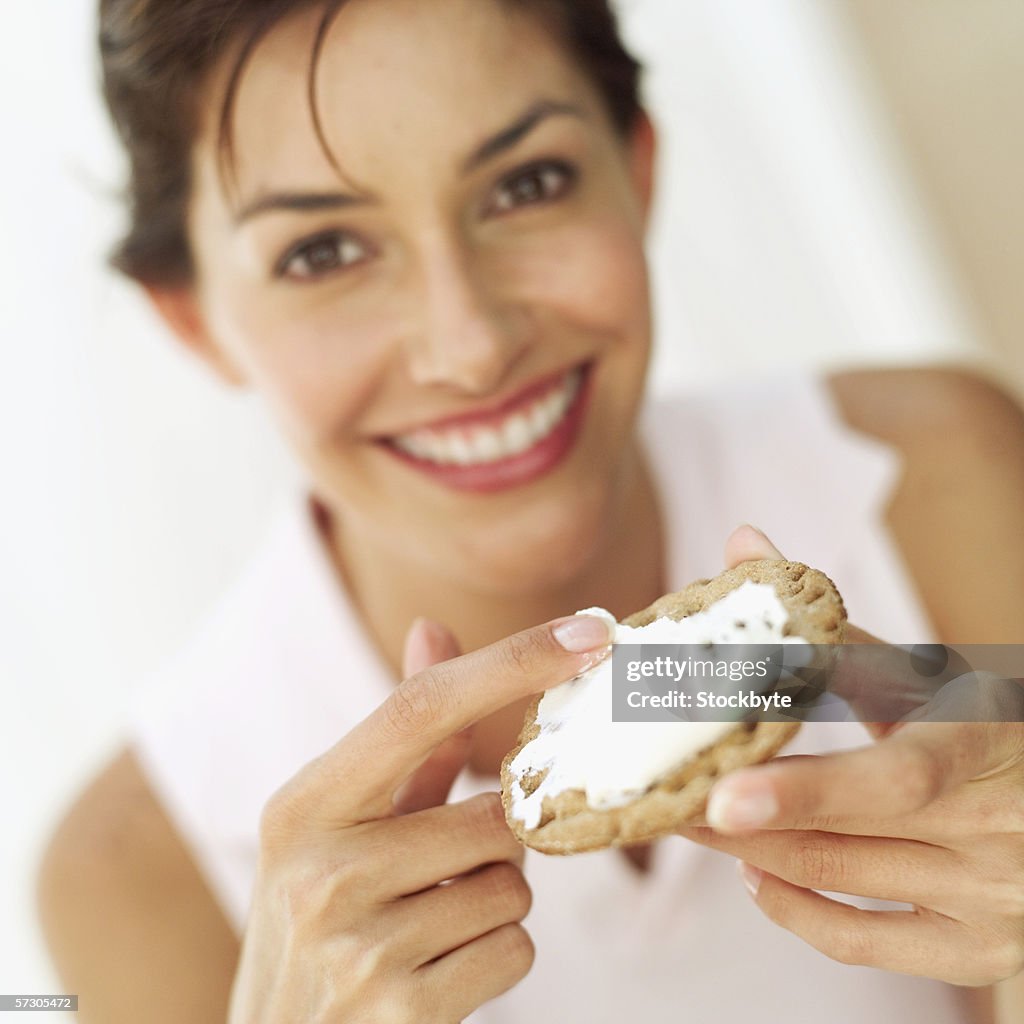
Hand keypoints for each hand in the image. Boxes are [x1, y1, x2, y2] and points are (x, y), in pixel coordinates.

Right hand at [228, 612, 613, 1022]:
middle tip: (445, 871)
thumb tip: (433, 626)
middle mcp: (320, 870)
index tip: (588, 632)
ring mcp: (357, 946)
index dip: (511, 662)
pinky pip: (514, 950)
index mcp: (304, 805)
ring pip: (513, 885)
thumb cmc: (325, 914)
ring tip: (430, 923)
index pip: (419, 709)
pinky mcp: (401, 1012)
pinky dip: (497, 956)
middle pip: (494, 813)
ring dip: (495, 901)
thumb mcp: (344, 823)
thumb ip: (403, 734)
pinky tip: (439, 970)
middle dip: (499, 840)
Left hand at [678, 525, 1023, 985]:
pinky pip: (863, 946)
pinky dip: (794, 910)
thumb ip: (828, 624)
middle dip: (735, 816)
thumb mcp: (927, 674)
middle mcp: (994, 828)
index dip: (801, 789)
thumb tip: (742, 541)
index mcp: (981, 741)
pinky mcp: (979, 952)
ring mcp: (994, 901)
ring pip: (836, 882)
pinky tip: (753, 873)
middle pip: (838, 834)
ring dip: (747, 852)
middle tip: (664, 789)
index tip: (720, 795)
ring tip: (691, 817)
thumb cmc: (981, 727)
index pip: (888, 776)